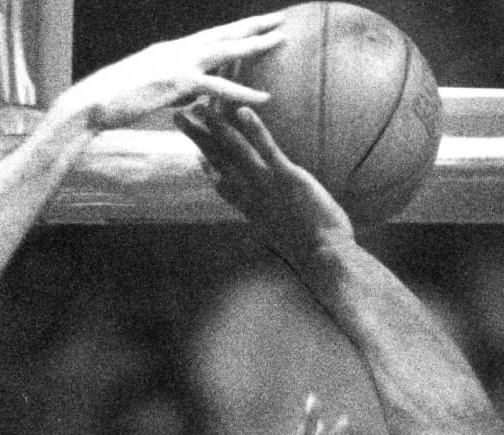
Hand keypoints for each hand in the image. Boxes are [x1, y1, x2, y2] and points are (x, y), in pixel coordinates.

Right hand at [61, 13, 285, 130]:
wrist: (91, 104)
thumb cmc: (111, 100)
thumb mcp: (145, 88)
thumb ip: (170, 86)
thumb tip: (187, 93)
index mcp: (170, 50)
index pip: (210, 35)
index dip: (234, 29)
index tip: (256, 23)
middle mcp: (177, 50)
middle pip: (223, 34)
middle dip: (253, 26)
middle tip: (281, 19)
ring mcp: (178, 64)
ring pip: (225, 51)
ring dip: (255, 45)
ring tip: (281, 39)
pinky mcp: (177, 84)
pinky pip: (218, 89)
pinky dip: (243, 93)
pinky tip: (264, 97)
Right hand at [175, 101, 353, 263]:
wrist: (322, 257)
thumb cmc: (311, 251)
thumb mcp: (285, 238)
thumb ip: (275, 225)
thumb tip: (274, 226)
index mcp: (250, 210)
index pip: (223, 184)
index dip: (208, 168)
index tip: (196, 154)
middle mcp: (251, 195)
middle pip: (219, 161)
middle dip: (199, 139)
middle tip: (181, 119)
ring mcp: (267, 185)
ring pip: (235, 151)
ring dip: (215, 127)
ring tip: (198, 108)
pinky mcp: (287, 177)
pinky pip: (266, 149)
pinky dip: (253, 129)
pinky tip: (241, 112)